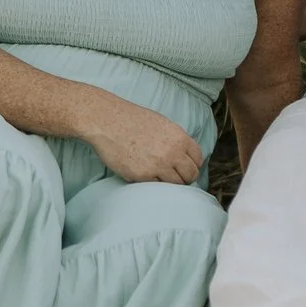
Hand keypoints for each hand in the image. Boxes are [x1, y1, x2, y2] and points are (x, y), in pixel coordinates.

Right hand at [85, 95, 203, 185]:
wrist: (107, 121)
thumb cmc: (132, 120)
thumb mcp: (162, 124)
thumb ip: (176, 141)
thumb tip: (185, 157)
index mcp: (180, 138)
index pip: (198, 160)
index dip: (192, 164)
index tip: (185, 167)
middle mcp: (172, 153)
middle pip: (190, 175)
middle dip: (184, 177)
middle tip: (174, 176)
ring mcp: (158, 166)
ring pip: (175, 185)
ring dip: (169, 182)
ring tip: (158, 174)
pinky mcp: (142, 176)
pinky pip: (155, 186)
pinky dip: (152, 182)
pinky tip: (144, 172)